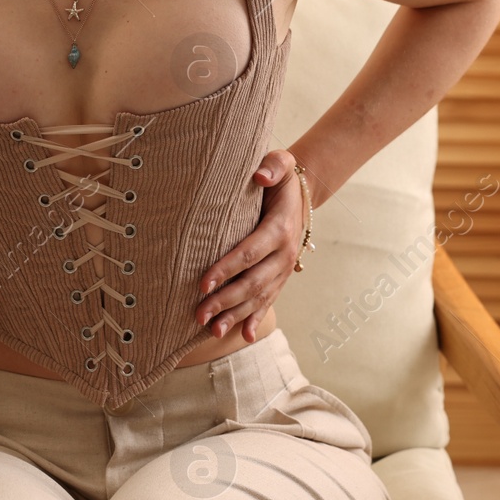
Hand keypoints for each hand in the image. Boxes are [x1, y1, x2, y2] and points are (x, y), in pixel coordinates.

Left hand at [195, 149, 304, 342]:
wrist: (301, 195)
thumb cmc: (280, 177)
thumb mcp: (281, 163)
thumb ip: (273, 165)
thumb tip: (260, 175)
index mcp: (280, 228)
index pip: (249, 252)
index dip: (227, 268)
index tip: (203, 282)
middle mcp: (284, 253)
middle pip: (252, 281)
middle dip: (225, 300)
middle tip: (199, 313)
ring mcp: (284, 269)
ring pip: (259, 297)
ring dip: (236, 315)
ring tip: (212, 331)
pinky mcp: (280, 278)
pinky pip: (268, 301)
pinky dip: (256, 318)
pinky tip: (245, 336)